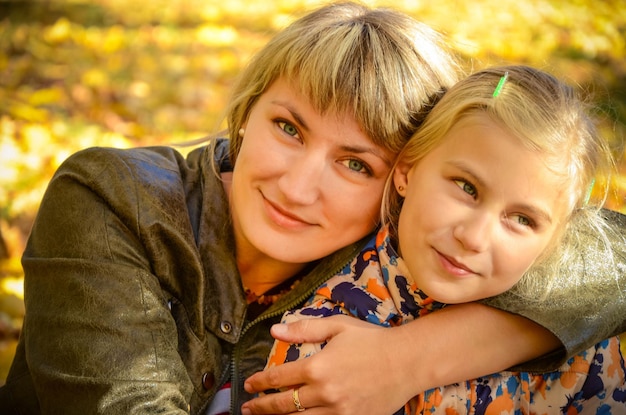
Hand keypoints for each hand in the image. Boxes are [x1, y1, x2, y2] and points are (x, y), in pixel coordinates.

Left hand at [240, 315, 417, 414]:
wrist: (408, 361)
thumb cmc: (373, 340)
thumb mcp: (338, 326)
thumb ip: (304, 329)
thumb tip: (275, 330)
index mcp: (317, 367)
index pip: (278, 377)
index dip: (260, 382)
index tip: (249, 384)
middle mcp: (324, 393)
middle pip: (283, 405)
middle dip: (262, 407)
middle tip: (248, 408)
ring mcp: (339, 411)